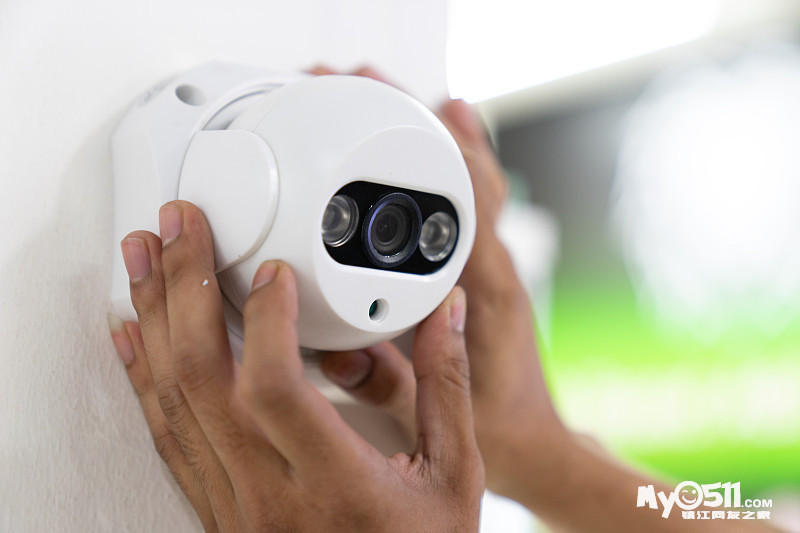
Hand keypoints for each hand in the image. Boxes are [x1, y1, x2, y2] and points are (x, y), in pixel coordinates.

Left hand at [108, 201, 483, 531]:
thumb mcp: (455, 474)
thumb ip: (447, 387)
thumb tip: (447, 314)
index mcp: (335, 486)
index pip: (276, 392)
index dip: (269, 321)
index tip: (276, 271)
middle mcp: (270, 497)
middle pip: (205, 381)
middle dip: (187, 289)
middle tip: (180, 229)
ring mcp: (235, 506)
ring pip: (174, 402)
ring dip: (154, 320)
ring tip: (141, 260)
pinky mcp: (218, 508)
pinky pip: (166, 437)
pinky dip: (143, 378)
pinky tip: (133, 336)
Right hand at [315, 65, 570, 501]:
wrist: (538, 447)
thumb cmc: (498, 430)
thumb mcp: (434, 416)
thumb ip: (386, 385)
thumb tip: (335, 354)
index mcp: (486, 294)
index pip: (470, 200)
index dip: (437, 147)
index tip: (395, 107)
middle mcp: (494, 268)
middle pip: (466, 170)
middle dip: (418, 119)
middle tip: (368, 81)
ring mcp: (491, 267)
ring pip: (468, 181)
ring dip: (432, 134)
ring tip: (388, 94)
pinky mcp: (480, 274)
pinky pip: (465, 205)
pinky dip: (444, 166)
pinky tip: (427, 142)